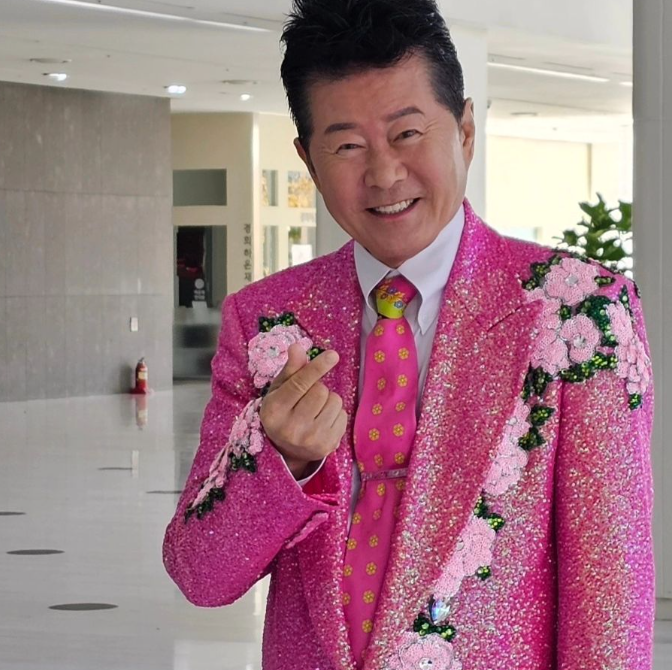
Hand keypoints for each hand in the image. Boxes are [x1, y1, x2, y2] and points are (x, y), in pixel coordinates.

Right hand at [260, 343, 346, 478]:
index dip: (317, 367)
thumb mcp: (279, 390)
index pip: (299, 384)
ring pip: (335, 400)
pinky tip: (322, 421)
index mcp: (275, 410)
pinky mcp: (329, 446)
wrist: (287, 451)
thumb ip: (291, 369)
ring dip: (328, 400)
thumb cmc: (283, 412)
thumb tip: (298, 347)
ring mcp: (311, 439)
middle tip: (307, 398)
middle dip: (317, 388)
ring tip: (315, 410)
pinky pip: (343, 414)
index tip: (333, 355)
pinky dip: (335, 413)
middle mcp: (292, 428)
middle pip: (320, 390)